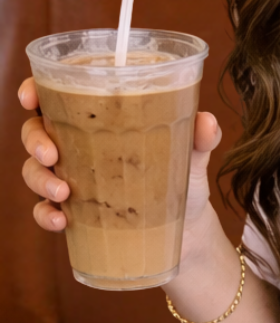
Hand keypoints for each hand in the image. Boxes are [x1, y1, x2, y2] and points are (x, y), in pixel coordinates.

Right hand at [19, 77, 222, 240]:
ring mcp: (73, 180)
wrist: (188, 231)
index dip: (34, 91)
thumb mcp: (193, 156)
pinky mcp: (75, 213)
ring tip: (63, 193)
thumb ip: (200, 138)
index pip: (56, 96)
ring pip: (34, 171)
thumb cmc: (183, 180)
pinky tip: (61, 220)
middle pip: (36, 131)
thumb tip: (207, 121)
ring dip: (40, 180)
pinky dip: (45, 215)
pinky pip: (44, 211)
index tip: (30, 98)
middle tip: (52, 154)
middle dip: (35, 140)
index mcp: (99, 120)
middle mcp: (79, 146)